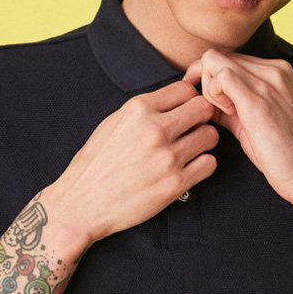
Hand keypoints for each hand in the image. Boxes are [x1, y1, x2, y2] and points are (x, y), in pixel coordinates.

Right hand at [47, 81, 218, 243]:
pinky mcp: (175, 184)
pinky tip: (187, 169)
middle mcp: (155, 129)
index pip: (185, 89)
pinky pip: (209, 164)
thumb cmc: (96, 164)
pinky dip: (202, 165)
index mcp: (138, 109)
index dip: (188, 100)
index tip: (184, 112)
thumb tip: (175, 100)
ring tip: (188, 152)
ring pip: (210, 136)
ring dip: (203, 143)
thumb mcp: (114, 123)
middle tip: (191, 131)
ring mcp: (167, 158)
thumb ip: (145, 110)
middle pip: (204, 109)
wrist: (82, 204)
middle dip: (201, 118)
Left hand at [183, 49, 292, 207]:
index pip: (229, 59)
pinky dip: (212, 94)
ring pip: (214, 61)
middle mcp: (274, 70)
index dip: (211, 79)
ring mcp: (268, 82)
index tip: (210, 103)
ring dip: (207, 88)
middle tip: (213, 111)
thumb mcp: (256, 120)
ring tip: (223, 115)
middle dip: (204, 82)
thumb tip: (207, 101)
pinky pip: (221, 77)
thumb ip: (234, 104)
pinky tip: (225, 115)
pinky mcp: (259, 100)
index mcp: (277, 72)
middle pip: (218, 56)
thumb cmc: (283, 154)